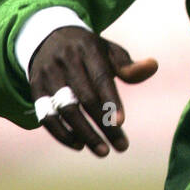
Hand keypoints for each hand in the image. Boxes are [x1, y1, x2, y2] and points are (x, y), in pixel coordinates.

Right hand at [29, 26, 157, 156]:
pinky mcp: (35, 89)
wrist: (49, 37)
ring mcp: (47, 75)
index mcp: (87, 49)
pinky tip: (79, 145)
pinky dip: (61, 133)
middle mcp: (65, 61)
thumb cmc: (88, 50)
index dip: (110, 100)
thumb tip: (153, 66)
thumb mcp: (109, 51)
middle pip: (83, 98)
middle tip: (121, 146)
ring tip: (103, 151)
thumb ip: (129, 66)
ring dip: (84, 133)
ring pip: (64, 109)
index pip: (100, 78)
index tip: (121, 122)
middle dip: (102, 124)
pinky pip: (46, 115)